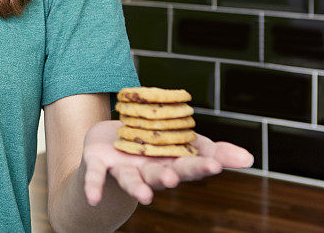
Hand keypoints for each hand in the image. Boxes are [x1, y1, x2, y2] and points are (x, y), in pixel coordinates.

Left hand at [81, 119, 253, 205]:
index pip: (189, 165)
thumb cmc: (152, 146)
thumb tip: (248, 158)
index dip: (201, 164)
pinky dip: (93, 186)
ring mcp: (122, 169)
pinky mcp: (97, 162)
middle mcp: (147, 171)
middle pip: (160, 174)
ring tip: (145, 197)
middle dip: (169, 176)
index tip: (216, 164)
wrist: (107, 144)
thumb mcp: (181, 141)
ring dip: (137, 188)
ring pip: (131, 180)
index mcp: (169, 163)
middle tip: (175, 178)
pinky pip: (94, 175)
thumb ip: (212, 151)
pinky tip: (93, 199)